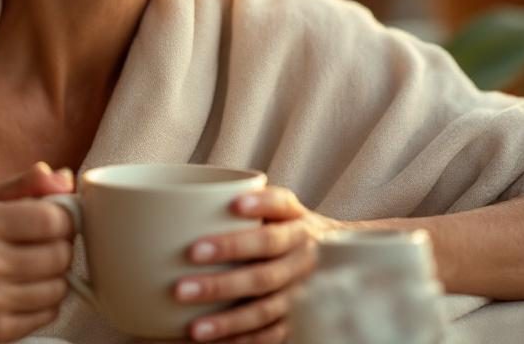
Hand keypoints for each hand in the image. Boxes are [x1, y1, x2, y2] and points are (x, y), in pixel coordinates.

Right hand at [0, 163, 76, 342]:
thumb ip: (28, 185)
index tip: (56, 220)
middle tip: (45, 245)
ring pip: (59, 287)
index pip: (53, 221)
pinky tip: (25, 289)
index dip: (64, 219)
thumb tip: (66, 180)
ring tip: (35, 268)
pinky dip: (46, 301)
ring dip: (56, 276)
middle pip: (60, 255)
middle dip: (61, 247)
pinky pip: (50, 314)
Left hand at [173, 186, 340, 342]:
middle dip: (224, 280)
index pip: (281, 212)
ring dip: (228, 320)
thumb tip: (199, 195)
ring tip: (194, 327)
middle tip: (183, 284)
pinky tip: (211, 341)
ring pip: (265, 309)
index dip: (261, 207)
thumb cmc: (290, 229)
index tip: (234, 206)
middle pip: (265, 271)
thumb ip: (255, 200)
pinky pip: (269, 335)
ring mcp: (302, 294)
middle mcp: (303, 260)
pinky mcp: (297, 321)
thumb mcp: (284, 208)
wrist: (340, 261)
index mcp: (298, 225)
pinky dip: (241, 340)